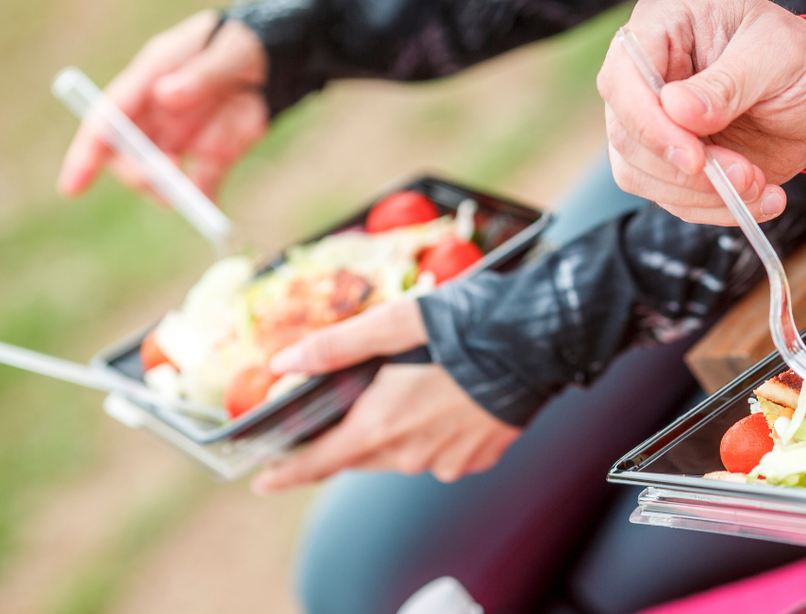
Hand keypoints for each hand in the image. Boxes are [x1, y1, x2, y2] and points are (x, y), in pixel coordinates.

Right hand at [58, 11, 268, 198]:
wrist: (275, 63)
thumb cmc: (240, 45)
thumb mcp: (228, 51)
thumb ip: (202, 73)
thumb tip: (166, 95)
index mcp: (150, 81)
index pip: (106, 119)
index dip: (86, 154)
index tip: (73, 187)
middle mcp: (158, 116)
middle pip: (128, 156)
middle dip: (140, 172)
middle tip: (170, 173)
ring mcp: (183, 140)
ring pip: (160, 178)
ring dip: (171, 190)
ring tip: (195, 193)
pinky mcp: (213, 158)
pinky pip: (201, 187)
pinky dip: (203, 201)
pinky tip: (211, 210)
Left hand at [251, 299, 520, 492]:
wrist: (542, 343)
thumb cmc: (470, 327)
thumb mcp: (396, 323)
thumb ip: (337, 346)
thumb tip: (286, 362)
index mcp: (383, 424)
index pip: (320, 461)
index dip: (287, 473)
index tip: (263, 481)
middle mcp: (411, 454)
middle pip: (361, 454)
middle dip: (348, 436)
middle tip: (350, 404)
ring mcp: (446, 461)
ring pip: (401, 453)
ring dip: (395, 429)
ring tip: (414, 388)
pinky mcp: (476, 459)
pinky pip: (438, 453)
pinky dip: (432, 432)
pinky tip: (447, 400)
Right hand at [597, 0, 805, 224]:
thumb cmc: (802, 59)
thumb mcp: (777, 57)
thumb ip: (729, 83)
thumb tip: (677, 109)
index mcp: (663, 24)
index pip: (622, 78)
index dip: (648, 123)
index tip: (694, 159)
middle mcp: (645, 74)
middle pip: (626, 134)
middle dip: (685, 171)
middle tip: (746, 177)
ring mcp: (651, 121)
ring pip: (639, 174)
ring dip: (702, 195)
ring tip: (760, 186)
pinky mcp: (667, 161)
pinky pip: (670, 198)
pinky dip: (715, 209)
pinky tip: (761, 198)